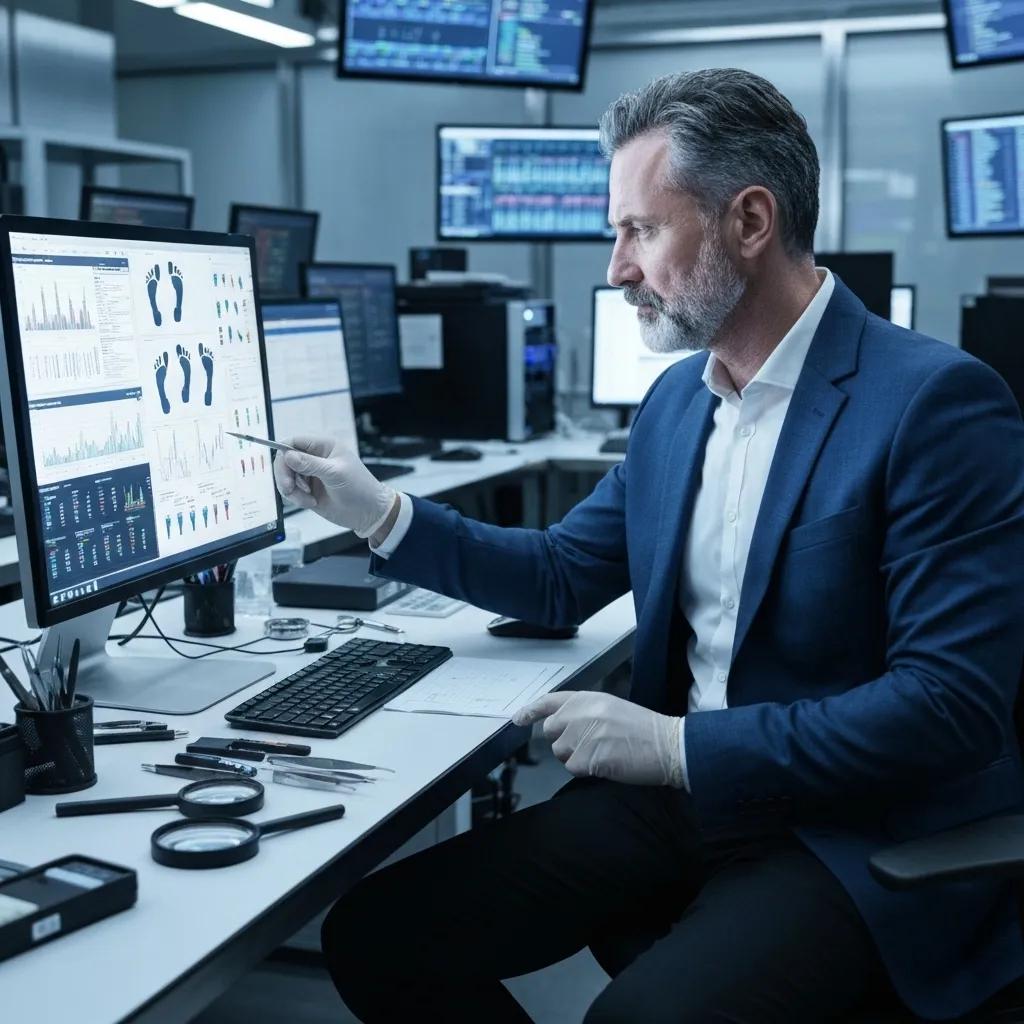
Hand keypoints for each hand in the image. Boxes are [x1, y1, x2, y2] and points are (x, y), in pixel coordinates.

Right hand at [274, 435, 397, 538]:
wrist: (368, 513)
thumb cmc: (358, 488)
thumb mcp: (335, 474)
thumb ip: (310, 464)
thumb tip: (287, 455)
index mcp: (323, 446)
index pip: (294, 441)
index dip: (284, 452)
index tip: (282, 468)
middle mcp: (314, 457)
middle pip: (284, 460)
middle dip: (284, 475)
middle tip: (289, 489)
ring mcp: (309, 474)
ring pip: (285, 476)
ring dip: (291, 489)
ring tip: (307, 499)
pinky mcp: (307, 490)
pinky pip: (290, 490)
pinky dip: (295, 497)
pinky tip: (310, 502)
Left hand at [513, 691, 682, 787]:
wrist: (668, 744)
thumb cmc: (643, 729)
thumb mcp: (611, 708)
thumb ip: (584, 712)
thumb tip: (559, 726)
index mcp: (588, 698)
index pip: (550, 701)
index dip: (531, 711)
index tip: (518, 719)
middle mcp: (583, 713)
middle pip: (551, 731)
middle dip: (563, 741)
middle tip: (589, 745)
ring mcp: (586, 734)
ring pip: (561, 752)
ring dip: (576, 757)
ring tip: (603, 753)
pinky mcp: (591, 756)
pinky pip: (573, 768)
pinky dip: (586, 770)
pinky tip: (606, 763)